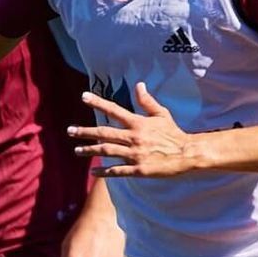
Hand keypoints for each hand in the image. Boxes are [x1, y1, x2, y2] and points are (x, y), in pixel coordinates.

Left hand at [68, 82, 199, 177]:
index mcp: (138, 123)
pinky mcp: (139, 169)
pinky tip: (94, 171)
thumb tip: (138, 85)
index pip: (114, 110)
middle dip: (85, 131)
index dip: (98, 102)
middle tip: (70, 130)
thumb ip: (147, 101)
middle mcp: (133, 137)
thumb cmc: (174, 133)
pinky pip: (117, 170)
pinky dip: (104, 171)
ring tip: (77, 150)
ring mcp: (135, 154)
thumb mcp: (161, 114)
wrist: (187, 154)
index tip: (84, 96)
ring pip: (107, 151)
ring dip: (90, 151)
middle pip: (104, 133)